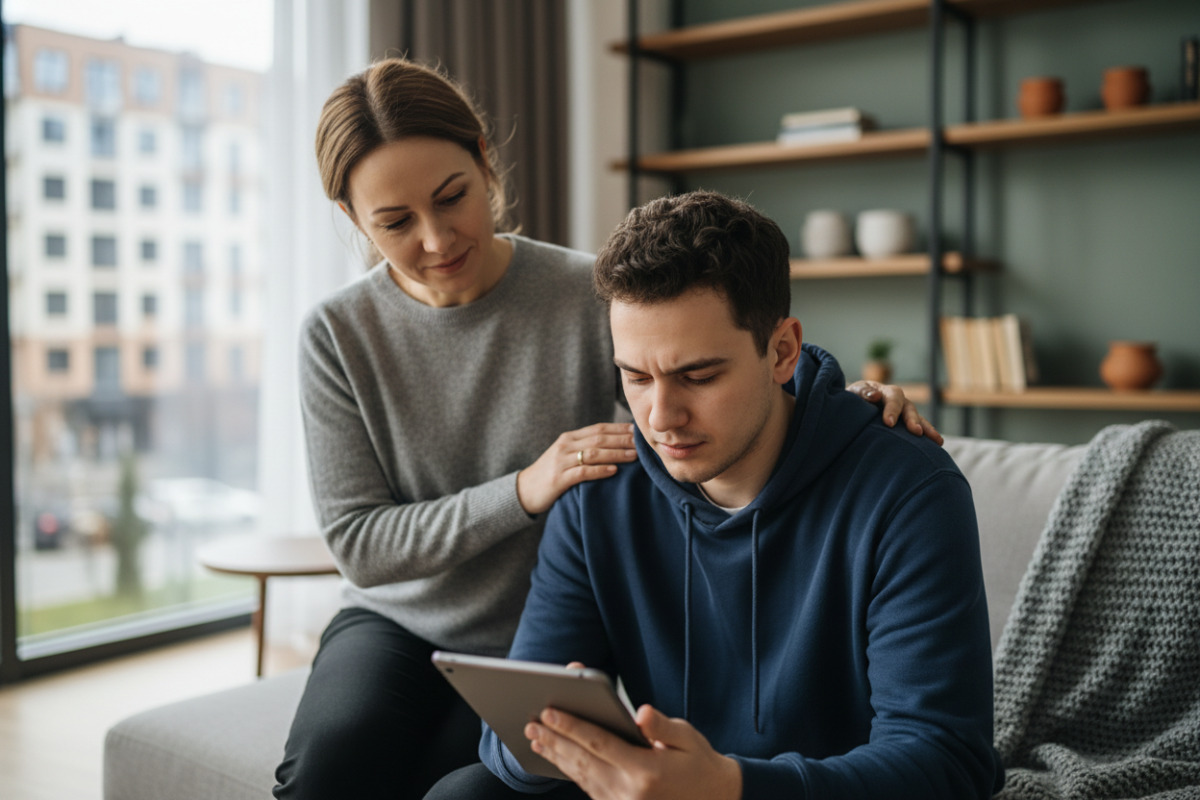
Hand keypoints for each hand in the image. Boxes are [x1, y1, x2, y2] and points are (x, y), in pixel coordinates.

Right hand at [516, 423, 636, 514]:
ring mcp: (561, 461)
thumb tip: (615, 445)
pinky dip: (600, 470)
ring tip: (634, 456)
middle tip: (643, 443)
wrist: (525, 490)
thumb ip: (586, 448)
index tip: (638, 431)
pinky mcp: (559, 478)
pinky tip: (613, 471)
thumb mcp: (567, 455)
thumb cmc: (551, 473)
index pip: (599, 428)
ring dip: (616, 454)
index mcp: (569, 437)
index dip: (619, 429)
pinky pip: (583, 472)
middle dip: (622, 440)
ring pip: (593, 453)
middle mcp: (566, 445)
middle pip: (599, 438)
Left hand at [525, 704, 740, 799]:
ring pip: (580, 776)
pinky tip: (557, 757)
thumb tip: (642, 714)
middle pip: (582, 761)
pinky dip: (570, 771)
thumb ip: (662, 727)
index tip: (549, 711)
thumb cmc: (698, 763)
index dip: (572, 726)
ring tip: (536, 738)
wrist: (714, 799)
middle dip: (554, 740)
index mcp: (645, 771)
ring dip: (556, 756)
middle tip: (531, 722)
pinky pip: (588, 787)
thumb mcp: (687, 739)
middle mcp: (629, 792)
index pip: (599, 743)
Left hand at [846, 380, 943, 445]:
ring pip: (918, 419)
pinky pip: (918, 429)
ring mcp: (903, 413)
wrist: (852, 405)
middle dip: (913, 420)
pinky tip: (936, 447)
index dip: (892, 409)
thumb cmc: (852, 399)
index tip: (889, 423)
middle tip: (916, 432)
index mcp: (885, 392)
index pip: (893, 398)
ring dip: (927, 429)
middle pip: (909, 408)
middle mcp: (898, 401)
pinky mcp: (904, 425)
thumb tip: (875, 396)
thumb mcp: (855, 392)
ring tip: (938, 441)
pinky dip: (926, 437)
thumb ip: (863, 392)